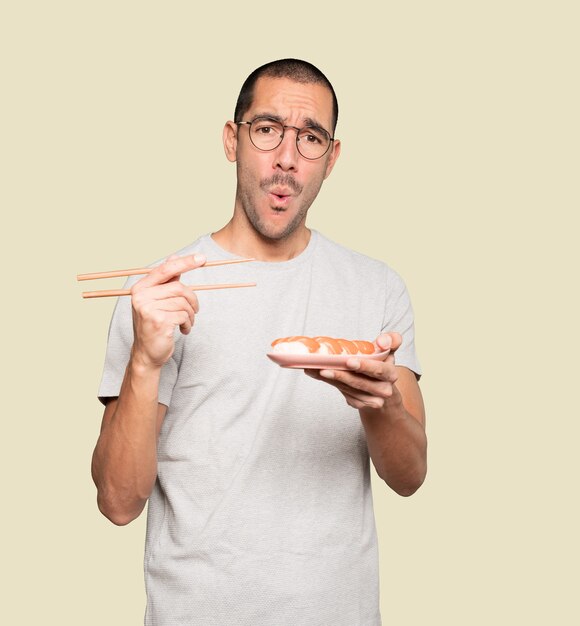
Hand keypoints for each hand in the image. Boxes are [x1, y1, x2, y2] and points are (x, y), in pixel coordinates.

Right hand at [130, 253, 205, 367]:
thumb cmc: (154, 325)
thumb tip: (174, 256)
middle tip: (195, 310)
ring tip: (186, 323)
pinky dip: (188, 323)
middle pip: (179, 288)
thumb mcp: (158, 300)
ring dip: (191, 314)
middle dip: (192, 300)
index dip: (185, 262)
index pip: (166, 269)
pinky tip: (183, 330)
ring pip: (183, 303)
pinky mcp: (158, 321)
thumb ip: (167, 280)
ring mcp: (148, 309)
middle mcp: (141, 296)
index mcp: (140, 287)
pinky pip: (183, 315)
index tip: (202, 258)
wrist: (147, 353)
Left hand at [304, 332, 402, 410]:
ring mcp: (370, 399)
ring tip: (314, 368)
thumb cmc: (382, 363)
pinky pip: (341, 391)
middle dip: (341, 375)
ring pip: (347, 388)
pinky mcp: (358, 403)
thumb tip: (381, 342)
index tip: (349, 361)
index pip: (379, 370)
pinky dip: (328, 381)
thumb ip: (391, 340)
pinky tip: (316, 373)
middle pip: (359, 383)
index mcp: (390, 374)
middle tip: (324, 368)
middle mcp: (383, 390)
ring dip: (330, 378)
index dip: (364, 366)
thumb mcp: (389, 349)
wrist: (381, 385)